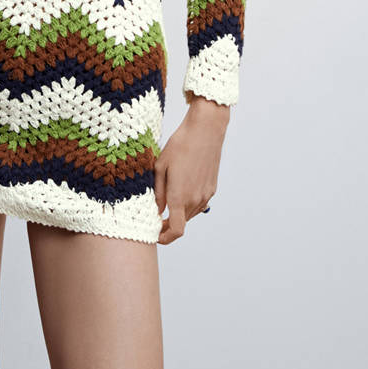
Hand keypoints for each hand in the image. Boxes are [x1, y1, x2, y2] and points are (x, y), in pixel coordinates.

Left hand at [154, 97, 229, 244]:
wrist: (205, 130)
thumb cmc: (180, 145)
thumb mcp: (160, 166)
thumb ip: (157, 192)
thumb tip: (156, 210)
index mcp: (180, 196)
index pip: (175, 231)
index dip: (164, 238)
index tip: (155, 235)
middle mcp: (195, 200)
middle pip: (181, 223)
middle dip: (168, 225)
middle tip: (155, 217)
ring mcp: (206, 195)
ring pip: (190, 214)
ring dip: (178, 214)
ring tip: (166, 199)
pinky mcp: (212, 188)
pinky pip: (198, 204)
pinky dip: (188, 204)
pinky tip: (180, 188)